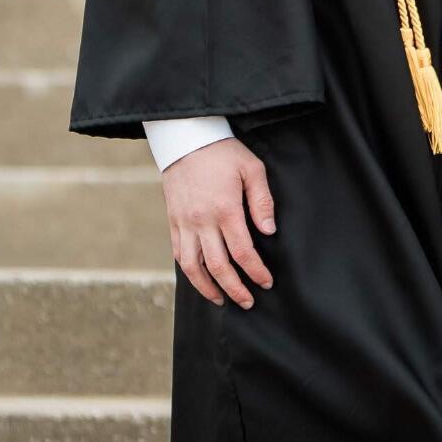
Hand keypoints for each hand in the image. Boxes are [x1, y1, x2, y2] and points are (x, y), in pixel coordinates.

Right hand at [161, 137, 276, 306]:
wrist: (185, 139)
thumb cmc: (223, 152)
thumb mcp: (252, 168)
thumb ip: (262, 201)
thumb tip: (269, 232)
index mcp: (225, 209)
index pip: (242, 251)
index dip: (256, 271)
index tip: (266, 282)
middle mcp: (202, 221)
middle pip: (218, 266)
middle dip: (235, 289)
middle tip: (248, 302)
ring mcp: (184, 223)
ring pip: (193, 267)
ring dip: (208, 288)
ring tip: (222, 300)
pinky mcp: (173, 222)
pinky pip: (179, 255)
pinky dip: (190, 273)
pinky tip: (201, 280)